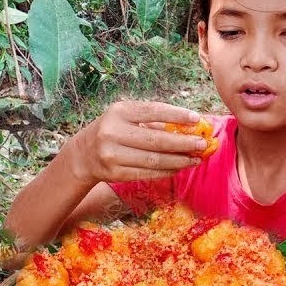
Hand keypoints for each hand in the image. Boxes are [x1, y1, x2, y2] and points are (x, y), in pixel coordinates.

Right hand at [69, 101, 206, 182]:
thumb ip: (153, 120)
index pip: (152, 111)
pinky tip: (178, 168)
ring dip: (179, 160)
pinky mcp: (115, 174)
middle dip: (183, 143)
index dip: (176, 115)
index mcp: (118, 112)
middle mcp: (112, 132)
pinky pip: (147, 173)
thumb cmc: (113, 131)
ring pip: (154, 160)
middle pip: (156, 140)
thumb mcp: (126, 118)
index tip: (196, 119)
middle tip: (202, 144)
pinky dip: (166, 171)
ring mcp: (112, 155)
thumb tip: (189, 127)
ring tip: (195, 159)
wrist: (83, 155)